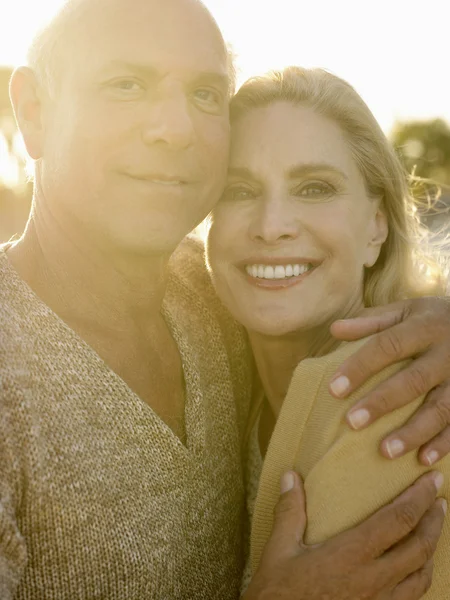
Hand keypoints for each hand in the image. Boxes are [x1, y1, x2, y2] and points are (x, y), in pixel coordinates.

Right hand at [244, 471, 445, 599]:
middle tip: (439, 497)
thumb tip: (291, 477)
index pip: (397, 520)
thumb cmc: (279, 594)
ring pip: (422, 574)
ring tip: (432, 529)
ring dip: (432, 547)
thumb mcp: (278, 551)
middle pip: (420, 546)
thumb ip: (289, 512)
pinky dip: (422, 575)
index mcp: (351, 556)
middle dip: (434, 519)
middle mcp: (373, 580)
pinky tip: (416, 568)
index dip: (419, 497)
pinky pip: (412, 596)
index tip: (431, 480)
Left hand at [328, 297, 449, 465]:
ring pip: (441, 408)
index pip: (387, 345)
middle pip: (413, 380)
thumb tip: (334, 330)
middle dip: (382, 403)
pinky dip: (444, 443)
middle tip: (352, 422)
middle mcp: (446, 353)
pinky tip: (423, 460)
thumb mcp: (407, 311)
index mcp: (424, 327)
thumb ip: (373, 321)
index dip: (360, 367)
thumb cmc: (432, 320)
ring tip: (385, 451)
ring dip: (413, 432)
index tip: (333, 389)